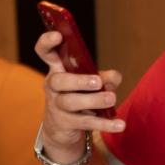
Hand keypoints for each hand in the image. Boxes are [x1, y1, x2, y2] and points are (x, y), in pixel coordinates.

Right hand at [34, 30, 124, 158]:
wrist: (62, 129)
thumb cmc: (79, 96)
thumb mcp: (93, 83)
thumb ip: (106, 77)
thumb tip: (113, 78)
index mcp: (57, 69)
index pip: (45, 52)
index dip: (47, 43)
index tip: (57, 35)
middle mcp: (53, 86)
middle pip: (58, 81)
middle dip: (78, 80)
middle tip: (97, 82)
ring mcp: (56, 106)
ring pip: (70, 102)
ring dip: (93, 100)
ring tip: (111, 99)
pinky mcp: (64, 124)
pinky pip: (84, 122)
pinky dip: (103, 124)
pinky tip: (119, 125)